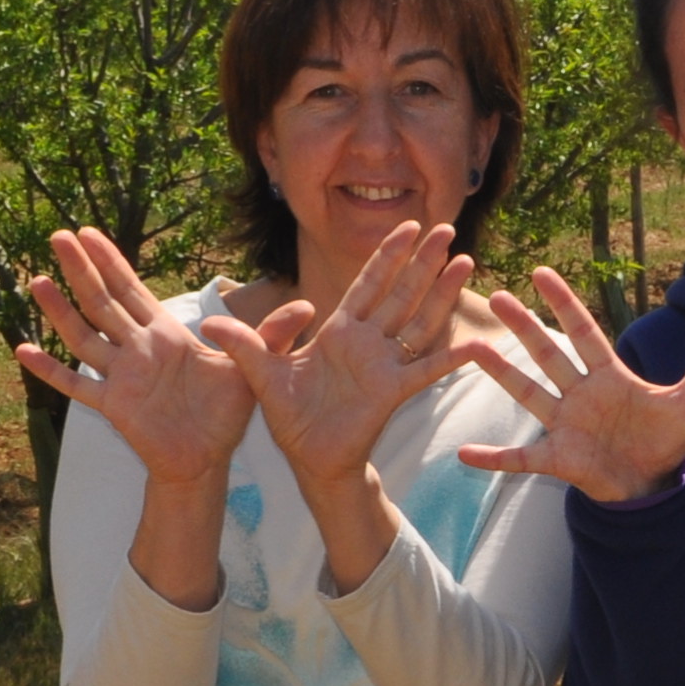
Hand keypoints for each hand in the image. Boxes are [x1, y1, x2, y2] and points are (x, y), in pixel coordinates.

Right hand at [15, 227, 250, 486]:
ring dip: (60, 311)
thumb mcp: (253, 367)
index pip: (132, 289)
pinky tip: (23, 350)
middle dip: (81, 270)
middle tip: (57, 236)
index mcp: (164, 334)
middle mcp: (137, 349)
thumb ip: (273, 335)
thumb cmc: (225, 412)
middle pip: (102, 302)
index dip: (111, 260)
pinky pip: (77, 386)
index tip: (89, 232)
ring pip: (84, 337)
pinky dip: (51, 371)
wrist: (208, 459)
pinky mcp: (114, 406)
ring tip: (37, 281)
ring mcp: (121, 376)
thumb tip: (307, 306)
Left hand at [203, 221, 481, 591]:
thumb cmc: (290, 417)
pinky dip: (452, 358)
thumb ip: (244, 344)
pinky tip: (477, 344)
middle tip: (447, 228)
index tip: (407, 226)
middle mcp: (367, 342)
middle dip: (423, 261)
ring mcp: (384, 365)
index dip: (387, 255)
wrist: (309, 459)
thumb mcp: (261, 374)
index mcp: (339, 331)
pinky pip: (426, 370)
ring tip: (465, 262)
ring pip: (419, 320)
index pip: (368, 284)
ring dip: (441, 292)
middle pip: (401, 292)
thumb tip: (207, 323)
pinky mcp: (393, 392)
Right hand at [461, 264, 684, 504]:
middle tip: (496, 295)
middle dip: (524, 326)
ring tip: (473, 348)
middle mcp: (580, 394)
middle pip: (548, 354)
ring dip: (501, 374)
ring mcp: (565, 425)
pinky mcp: (558, 458)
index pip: (584, 332)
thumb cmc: (666, 438)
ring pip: (529, 393)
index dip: (564, 303)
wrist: (654, 483)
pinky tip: (464, 454)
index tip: (541, 273)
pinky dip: (493, 457)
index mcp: (608, 376)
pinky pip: (519, 458)